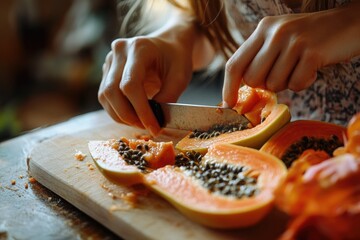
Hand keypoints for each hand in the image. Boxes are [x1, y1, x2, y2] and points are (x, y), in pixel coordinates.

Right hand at [98, 36, 192, 135]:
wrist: (168, 45)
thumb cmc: (176, 58)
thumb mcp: (180, 77)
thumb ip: (168, 97)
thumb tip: (154, 120)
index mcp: (139, 48)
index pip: (130, 85)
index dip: (140, 110)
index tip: (154, 127)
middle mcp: (119, 51)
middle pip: (112, 91)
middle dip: (128, 116)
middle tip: (147, 127)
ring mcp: (110, 60)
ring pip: (105, 96)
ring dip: (121, 116)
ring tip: (141, 122)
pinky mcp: (106, 70)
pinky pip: (105, 96)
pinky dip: (118, 111)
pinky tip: (133, 115)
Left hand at [223, 2, 359, 106]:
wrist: (349, 23)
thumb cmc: (311, 36)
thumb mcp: (280, 37)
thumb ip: (260, 57)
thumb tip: (241, 88)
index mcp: (263, 29)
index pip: (235, 64)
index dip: (228, 87)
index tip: (227, 104)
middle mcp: (275, 32)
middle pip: (252, 79)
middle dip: (265, 85)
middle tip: (283, 73)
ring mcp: (293, 42)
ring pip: (274, 85)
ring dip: (287, 83)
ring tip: (300, 66)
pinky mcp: (312, 53)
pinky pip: (296, 85)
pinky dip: (304, 83)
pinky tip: (312, 68)